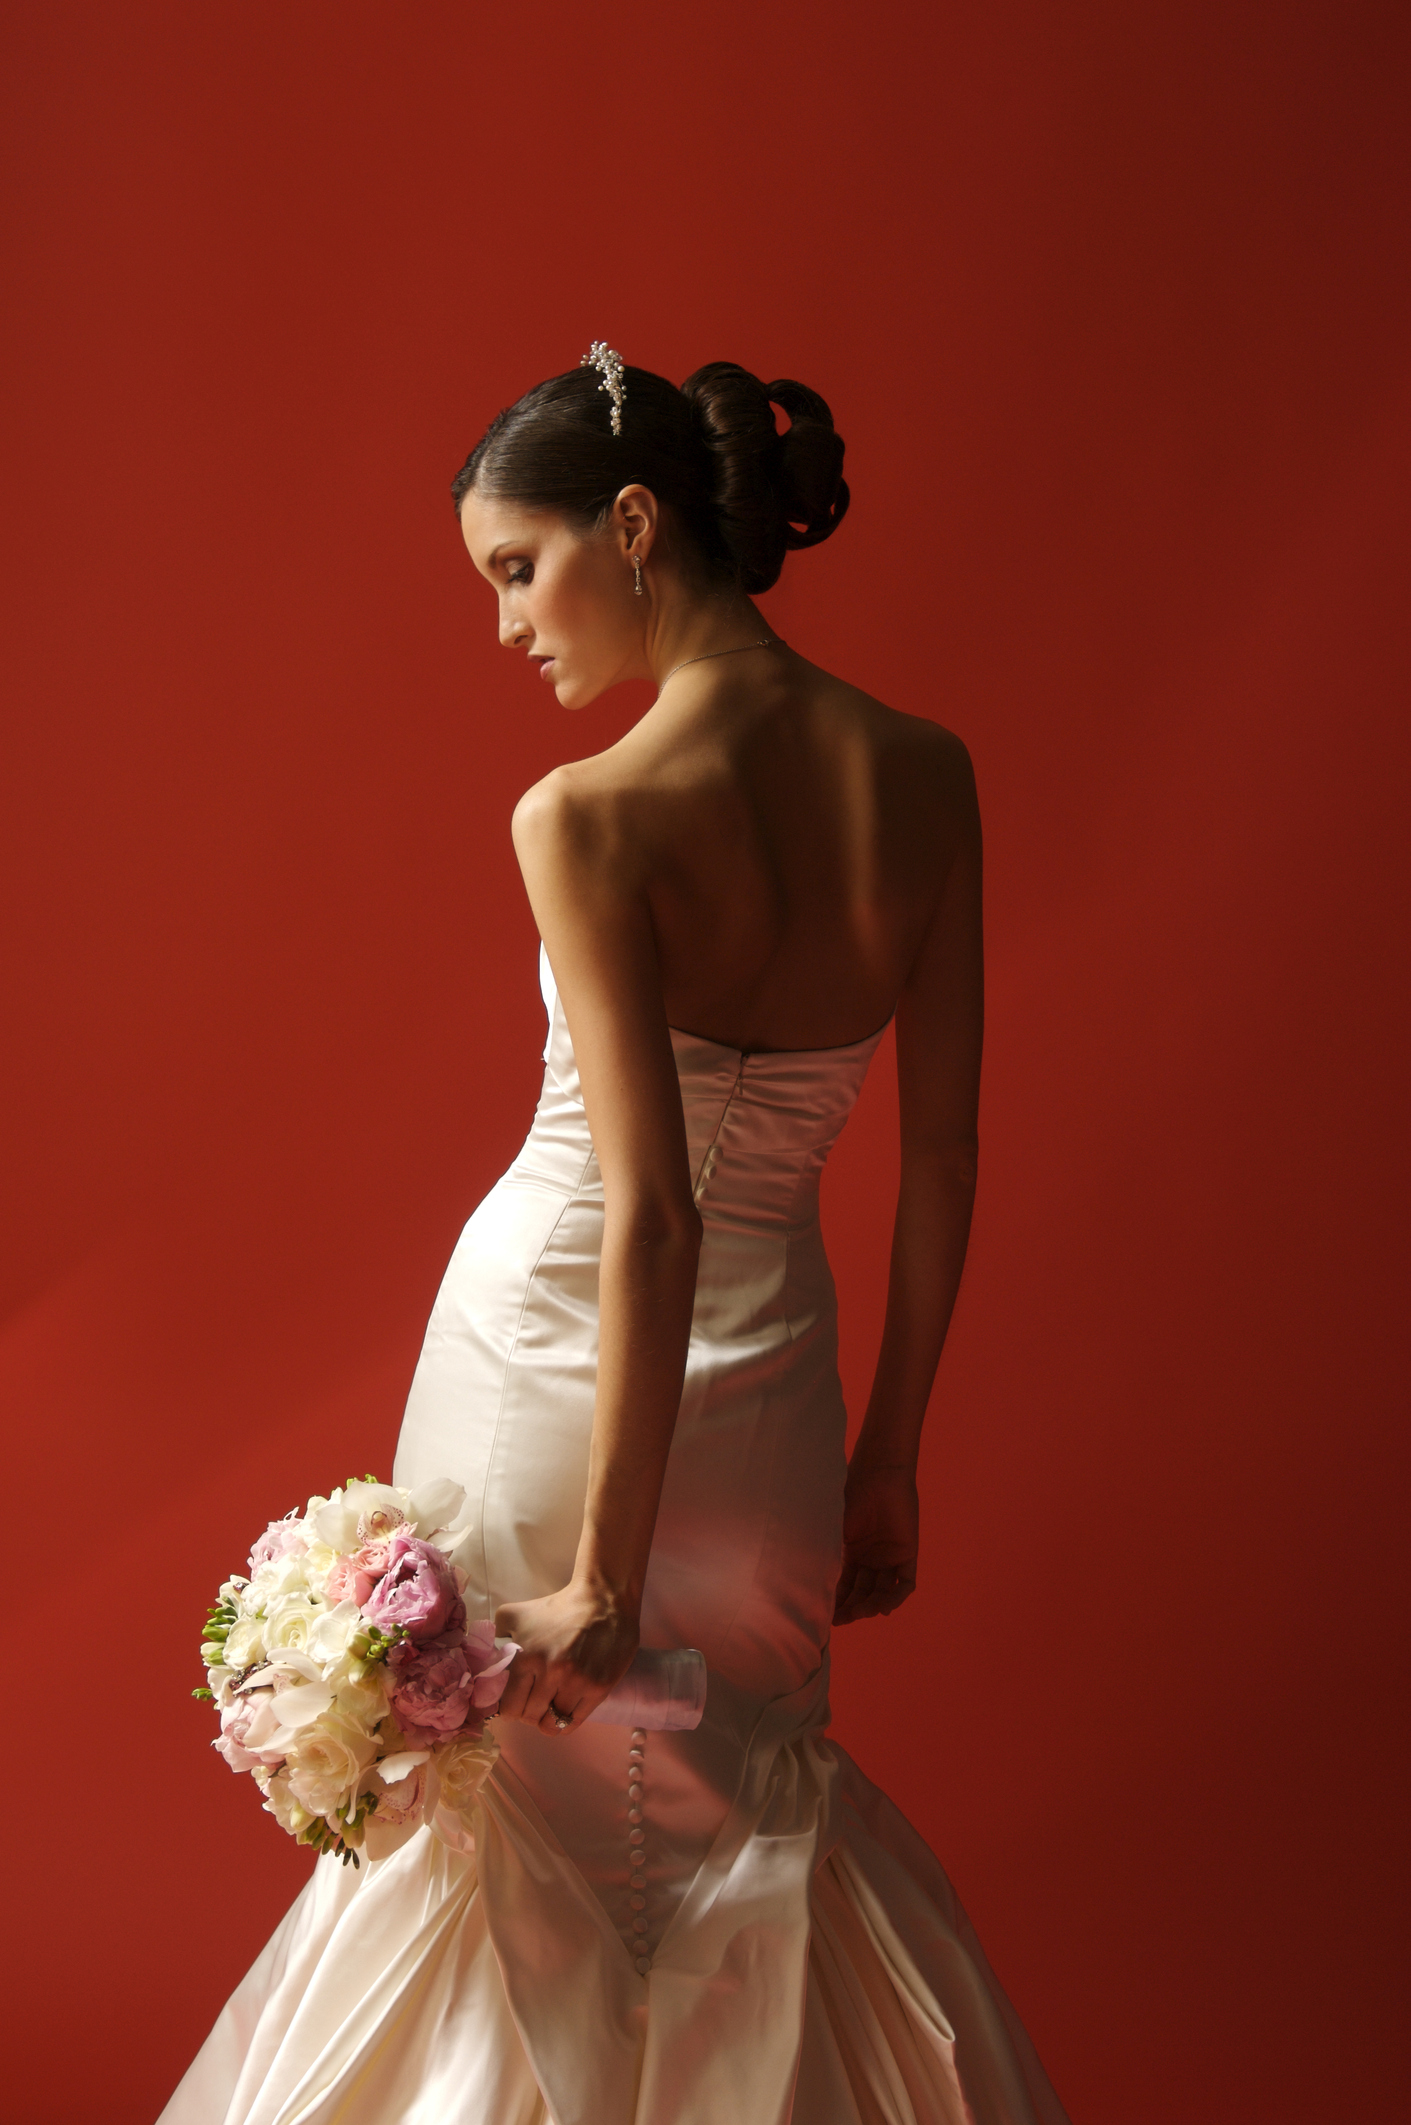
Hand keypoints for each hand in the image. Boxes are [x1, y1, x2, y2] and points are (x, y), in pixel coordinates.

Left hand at [494, 1580, 639, 1736]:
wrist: (603, 1601)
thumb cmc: (558, 1608)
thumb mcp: (517, 1613)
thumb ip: (496, 1634)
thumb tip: (485, 1658)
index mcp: (527, 1656)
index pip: (508, 1706)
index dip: (509, 1707)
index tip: (515, 1700)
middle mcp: (550, 1672)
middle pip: (529, 1717)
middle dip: (527, 1713)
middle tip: (532, 1702)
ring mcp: (576, 1683)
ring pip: (551, 1724)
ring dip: (546, 1719)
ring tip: (548, 1707)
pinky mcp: (598, 1689)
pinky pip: (573, 1723)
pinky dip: (564, 1722)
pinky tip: (563, 1711)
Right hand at [833, 1463, 918, 1623]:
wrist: (877, 1473)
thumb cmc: (851, 1494)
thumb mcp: (832, 1528)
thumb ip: (824, 1553)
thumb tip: (804, 1582)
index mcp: (853, 1551)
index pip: (846, 1585)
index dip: (837, 1602)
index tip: (826, 1617)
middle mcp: (872, 1557)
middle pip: (863, 1592)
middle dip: (852, 1608)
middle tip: (840, 1619)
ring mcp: (890, 1556)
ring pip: (882, 1592)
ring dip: (871, 1606)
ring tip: (858, 1613)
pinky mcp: (908, 1553)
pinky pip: (905, 1583)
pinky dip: (896, 1598)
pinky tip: (882, 1607)